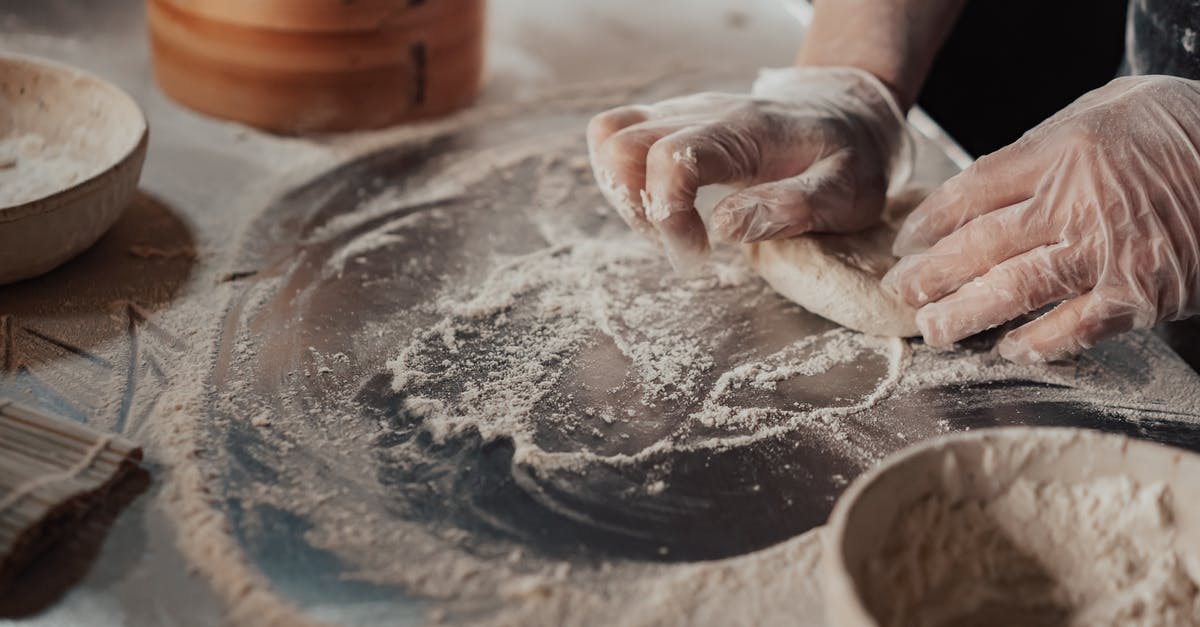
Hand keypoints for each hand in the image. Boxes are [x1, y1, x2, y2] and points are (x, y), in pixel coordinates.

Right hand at [586, 66, 912, 271]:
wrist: (846, 114)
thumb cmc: (848, 159)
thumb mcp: (846, 192)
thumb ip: (791, 207)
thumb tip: (725, 226)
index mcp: (744, 131)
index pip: (671, 158)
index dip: (668, 214)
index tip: (699, 255)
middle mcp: (701, 113)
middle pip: (621, 146)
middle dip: (640, 210)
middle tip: (685, 245)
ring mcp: (681, 114)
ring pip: (610, 139)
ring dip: (627, 196)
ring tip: (673, 227)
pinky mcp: (670, 122)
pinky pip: (617, 137)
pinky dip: (626, 181)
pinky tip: (665, 207)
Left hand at [883, 75, 1199, 362]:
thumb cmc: (1180, 128)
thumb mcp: (1103, 110)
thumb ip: (1043, 147)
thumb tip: (986, 184)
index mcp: (1059, 153)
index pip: (970, 193)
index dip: (929, 223)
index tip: (906, 243)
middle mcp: (1074, 204)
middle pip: (978, 245)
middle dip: (930, 274)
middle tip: (900, 294)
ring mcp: (1105, 253)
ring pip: (1013, 290)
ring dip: (964, 314)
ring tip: (933, 330)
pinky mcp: (1138, 294)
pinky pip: (1075, 328)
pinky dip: (1038, 343)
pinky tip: (1009, 350)